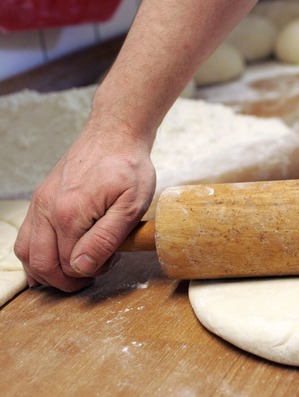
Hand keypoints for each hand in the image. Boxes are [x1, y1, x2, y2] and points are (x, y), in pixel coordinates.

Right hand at [14, 121, 155, 291]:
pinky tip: (52, 260)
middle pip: (43, 265)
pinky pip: (26, 236)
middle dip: (67, 281)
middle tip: (93, 275)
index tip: (113, 259)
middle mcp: (46, 210)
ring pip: (26, 253)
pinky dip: (35, 254)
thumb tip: (82, 267)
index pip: (70, 265)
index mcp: (69, 215)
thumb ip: (106, 238)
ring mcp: (39, 204)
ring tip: (74, 270)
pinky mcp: (39, 199)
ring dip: (46, 271)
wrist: (115, 135)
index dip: (93, 272)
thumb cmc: (128, 168)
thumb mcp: (131, 206)